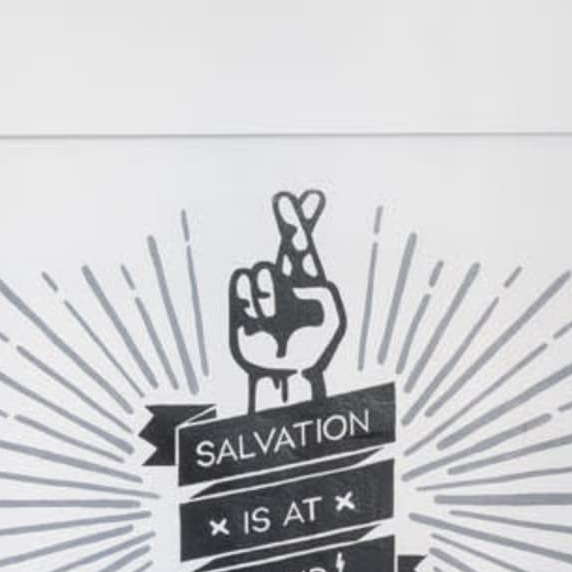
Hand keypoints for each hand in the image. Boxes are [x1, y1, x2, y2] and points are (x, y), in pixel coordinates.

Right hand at [228, 187, 342, 381]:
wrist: (283, 375)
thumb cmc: (313, 350)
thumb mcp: (333, 321)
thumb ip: (324, 293)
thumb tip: (297, 277)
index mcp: (309, 281)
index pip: (301, 244)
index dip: (297, 220)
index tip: (291, 196)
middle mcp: (285, 281)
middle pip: (281, 250)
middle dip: (285, 242)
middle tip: (282, 299)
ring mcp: (261, 291)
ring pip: (261, 271)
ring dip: (268, 295)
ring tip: (274, 320)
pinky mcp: (239, 303)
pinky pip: (240, 282)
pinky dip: (248, 298)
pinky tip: (256, 318)